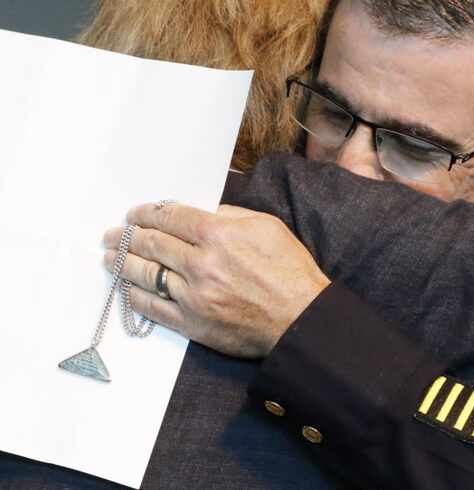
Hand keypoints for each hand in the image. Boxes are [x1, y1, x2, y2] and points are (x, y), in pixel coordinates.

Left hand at [102, 203, 329, 357]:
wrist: (300, 318)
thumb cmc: (290, 270)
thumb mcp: (268, 227)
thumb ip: (232, 215)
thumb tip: (205, 213)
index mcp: (218, 234)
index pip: (170, 218)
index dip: (147, 214)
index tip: (135, 214)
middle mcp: (200, 263)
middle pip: (152, 244)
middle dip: (127, 236)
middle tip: (113, 234)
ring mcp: (193, 295)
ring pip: (146, 275)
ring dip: (123, 263)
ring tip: (110, 258)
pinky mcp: (191, 323)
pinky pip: (154, 307)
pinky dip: (136, 296)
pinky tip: (127, 288)